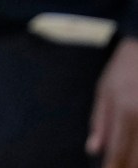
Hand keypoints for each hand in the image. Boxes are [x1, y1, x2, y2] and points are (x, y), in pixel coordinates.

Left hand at [86, 37, 137, 166]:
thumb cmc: (123, 69)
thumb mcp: (104, 91)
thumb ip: (99, 122)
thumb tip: (93, 150)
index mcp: (124, 111)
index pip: (118, 150)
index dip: (113, 167)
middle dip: (128, 167)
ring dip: (137, 161)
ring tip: (129, 164)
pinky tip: (137, 152)